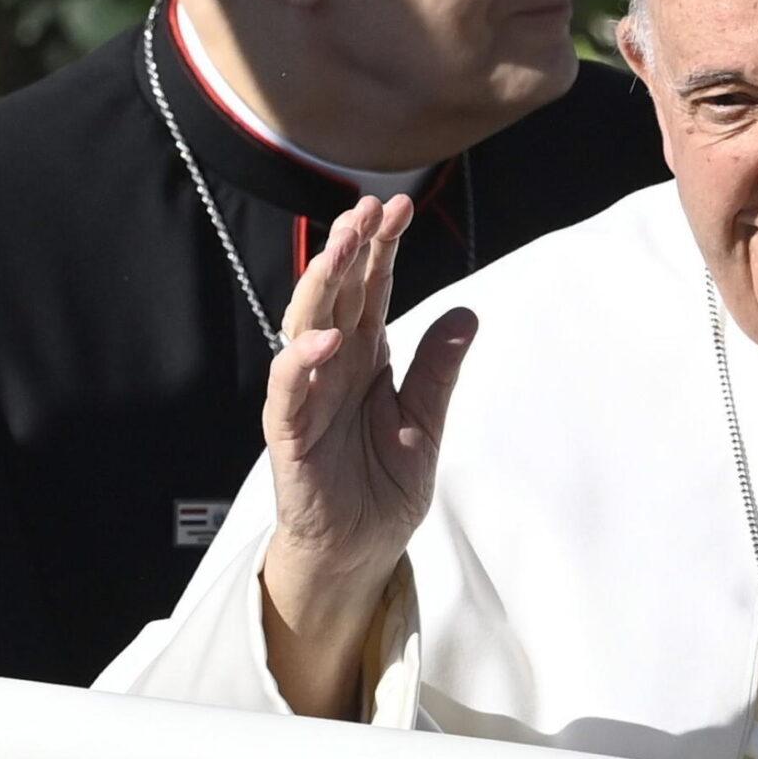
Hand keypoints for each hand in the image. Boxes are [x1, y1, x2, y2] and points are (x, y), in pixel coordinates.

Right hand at [258, 195, 476, 715]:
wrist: (361, 552)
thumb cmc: (383, 486)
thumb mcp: (425, 421)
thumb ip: (438, 368)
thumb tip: (468, 310)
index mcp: (364, 358)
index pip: (372, 290)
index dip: (381, 249)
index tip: (398, 206)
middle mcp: (331, 368)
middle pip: (337, 295)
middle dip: (350, 250)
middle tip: (366, 207)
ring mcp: (307, 398)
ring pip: (305, 327)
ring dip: (320, 287)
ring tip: (340, 248)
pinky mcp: (289, 437)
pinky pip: (289, 392)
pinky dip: (300, 362)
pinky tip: (322, 337)